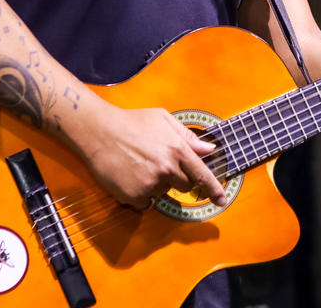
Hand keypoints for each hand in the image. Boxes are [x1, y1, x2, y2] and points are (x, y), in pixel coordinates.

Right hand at [78, 105, 226, 209]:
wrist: (98, 131)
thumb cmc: (131, 121)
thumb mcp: (162, 119)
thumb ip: (187, 136)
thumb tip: (209, 149)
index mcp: (177, 149)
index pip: (202, 174)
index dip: (214, 189)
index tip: (222, 201)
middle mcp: (167, 168)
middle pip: (185, 186)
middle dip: (177, 179)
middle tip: (158, 164)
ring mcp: (150, 183)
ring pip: (163, 193)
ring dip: (156, 184)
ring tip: (138, 165)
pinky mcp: (134, 195)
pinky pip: (145, 202)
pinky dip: (140, 194)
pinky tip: (130, 177)